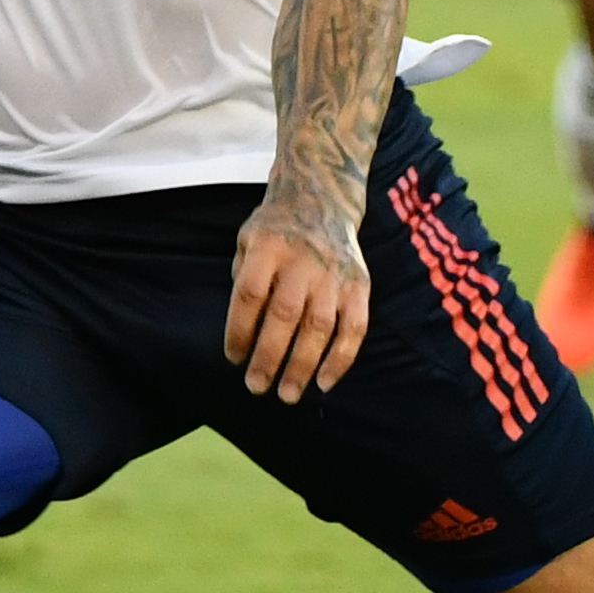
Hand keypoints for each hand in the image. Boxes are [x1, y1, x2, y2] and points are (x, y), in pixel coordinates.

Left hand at [223, 197, 371, 403]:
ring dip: (303, 365)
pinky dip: (341, 359)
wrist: (323, 198)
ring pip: (319, 327)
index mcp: (269, 246)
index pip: (250, 294)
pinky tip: (324, 382)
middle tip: (256, 387)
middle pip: (284, 315)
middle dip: (269, 356)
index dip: (240, 330)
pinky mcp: (359, 285)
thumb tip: (242, 334)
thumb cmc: (276, 229)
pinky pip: (354, 328)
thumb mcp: (248, 239)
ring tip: (288, 394)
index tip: (234, 358)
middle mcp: (304, 259)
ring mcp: (335, 273)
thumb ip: (244, 279)